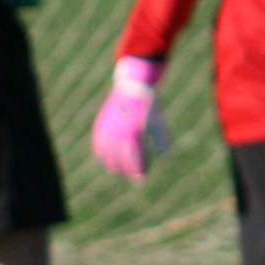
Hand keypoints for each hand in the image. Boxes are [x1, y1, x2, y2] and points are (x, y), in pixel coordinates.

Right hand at [88, 58, 160, 180]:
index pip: (134, 159)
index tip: (142, 178)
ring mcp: (108, 128)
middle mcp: (118, 133)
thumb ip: (162, 141)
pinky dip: (101, 153)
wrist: (134, 86)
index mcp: (133, 133)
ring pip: (106, 154)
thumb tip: (166, 158)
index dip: (138, 171)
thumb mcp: (159, 123)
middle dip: (126, 170)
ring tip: (118, 171)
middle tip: (133, 177)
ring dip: (112, 165)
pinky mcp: (101, 124)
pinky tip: (105, 159)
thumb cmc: (149, 106)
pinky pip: (98, 144)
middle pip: (120, 160)